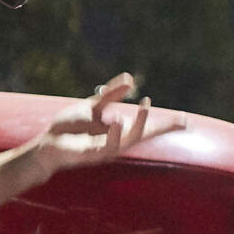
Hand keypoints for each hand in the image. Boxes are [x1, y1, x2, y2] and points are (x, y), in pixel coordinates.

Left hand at [34, 74, 186, 175]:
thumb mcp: (93, 106)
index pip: (147, 127)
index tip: (186, 120)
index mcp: (118, 130)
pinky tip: (117, 120)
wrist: (47, 144)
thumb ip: (111, 95)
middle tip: (182, 119)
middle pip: (146, 136)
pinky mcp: (93, 154)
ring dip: (139, 124)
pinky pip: (108, 146)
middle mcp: (117, 142)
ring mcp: (106, 150)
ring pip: (130, 140)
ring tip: (144, 107)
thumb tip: (131, 79)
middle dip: (164, 128)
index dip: (166, 124)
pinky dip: (114, 132)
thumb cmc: (69, 128)